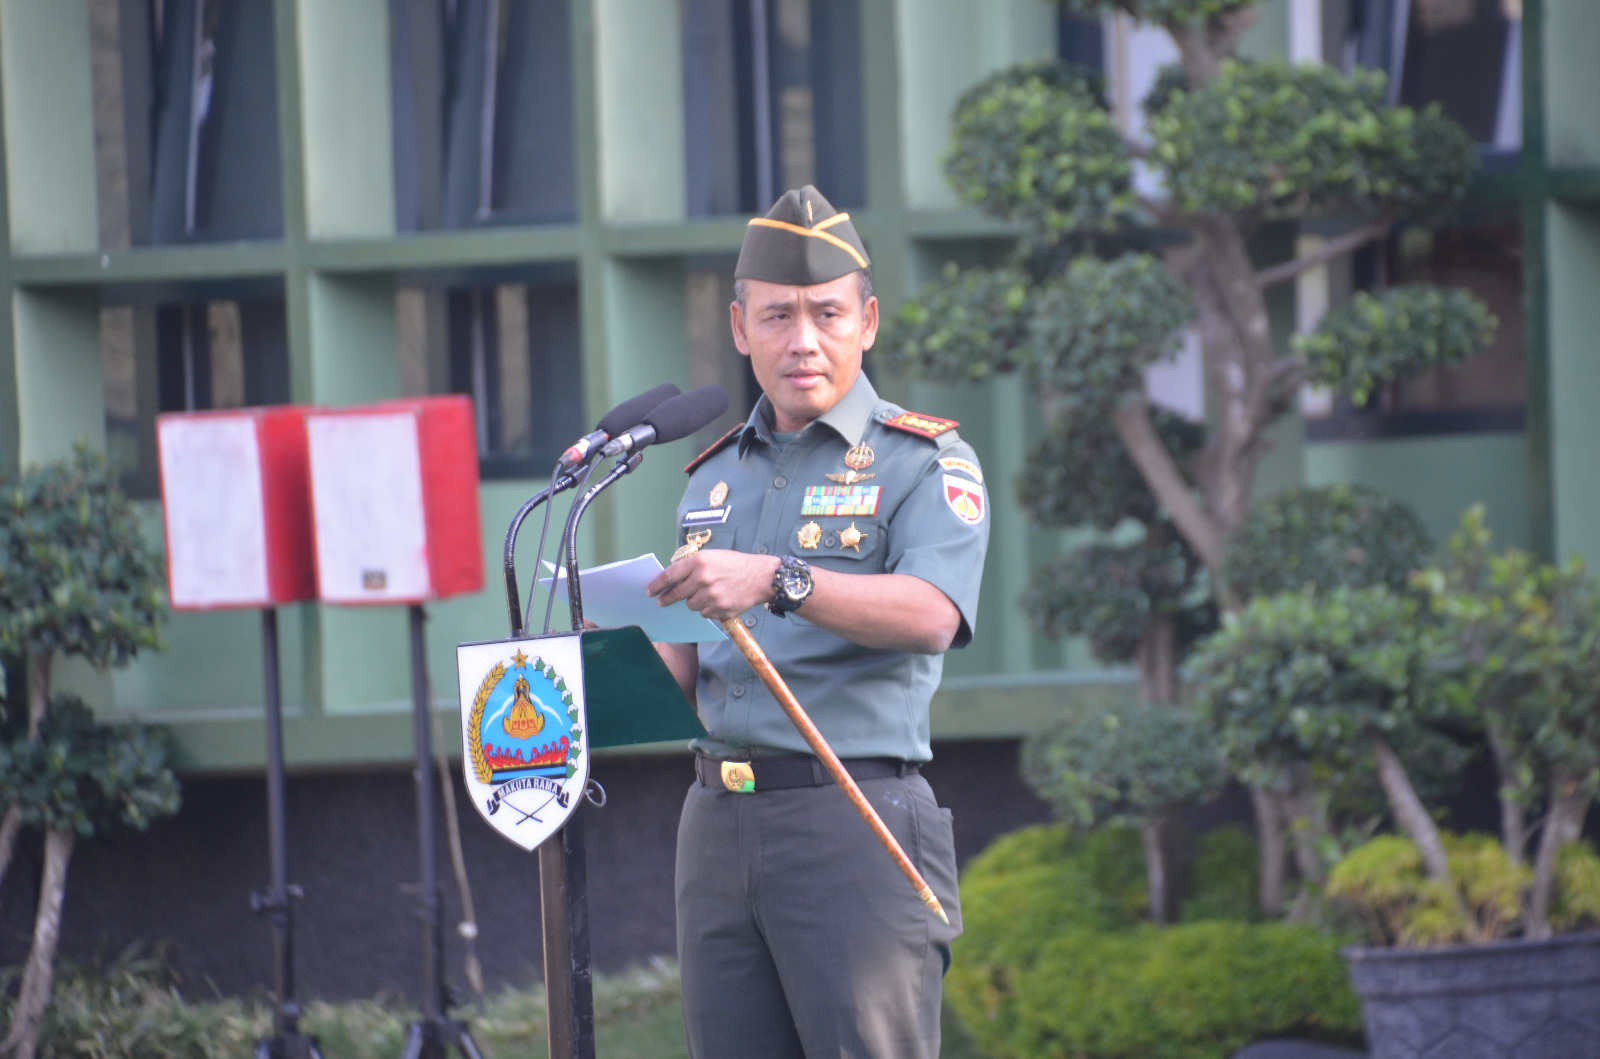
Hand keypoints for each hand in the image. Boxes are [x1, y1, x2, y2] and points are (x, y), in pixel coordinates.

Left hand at [648, 550, 780, 620]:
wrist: (761, 577)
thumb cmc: (736, 564)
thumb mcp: (713, 556)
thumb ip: (693, 566)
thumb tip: (673, 579)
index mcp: (699, 562)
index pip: (670, 575)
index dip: (657, 584)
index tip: (650, 591)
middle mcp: (702, 578)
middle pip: (676, 593)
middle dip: (667, 599)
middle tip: (662, 602)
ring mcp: (711, 595)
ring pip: (690, 605)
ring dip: (694, 602)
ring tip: (707, 594)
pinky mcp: (719, 608)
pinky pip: (704, 613)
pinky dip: (707, 609)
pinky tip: (718, 601)